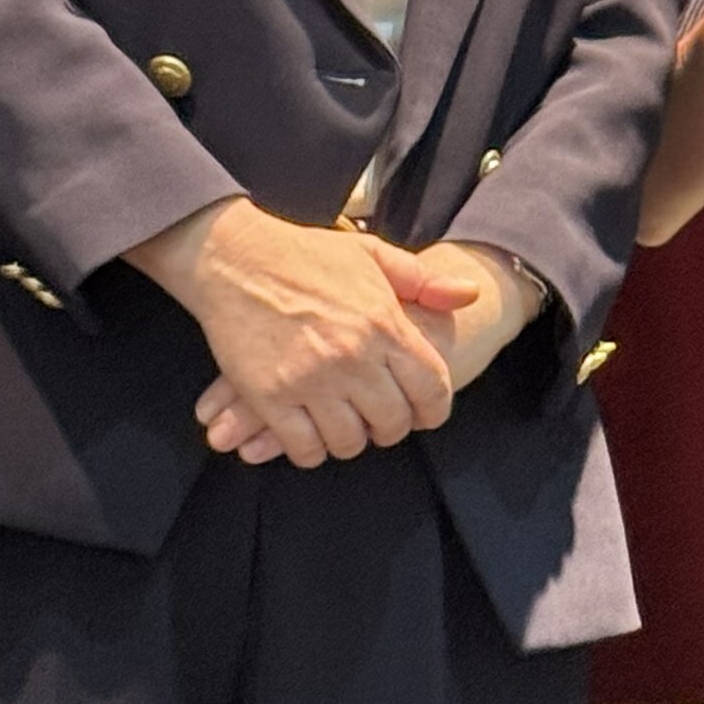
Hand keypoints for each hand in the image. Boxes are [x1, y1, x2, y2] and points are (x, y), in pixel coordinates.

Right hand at [139, 197, 456, 468]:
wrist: (233, 258)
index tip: (422, 413)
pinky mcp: (270, 397)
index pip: (431, 389)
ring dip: (349, 440)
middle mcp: (353, 358)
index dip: (432, 410)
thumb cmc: (304, 255)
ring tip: (343, 425)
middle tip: (377, 420)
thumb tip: (470, 294)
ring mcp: (310, 381)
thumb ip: (423, 279)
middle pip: (392, 422)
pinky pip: (304, 448)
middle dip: (390, 428)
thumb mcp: (371, 254)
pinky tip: (308, 433)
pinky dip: (310, 449)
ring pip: (349, 442)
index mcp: (384, 325)